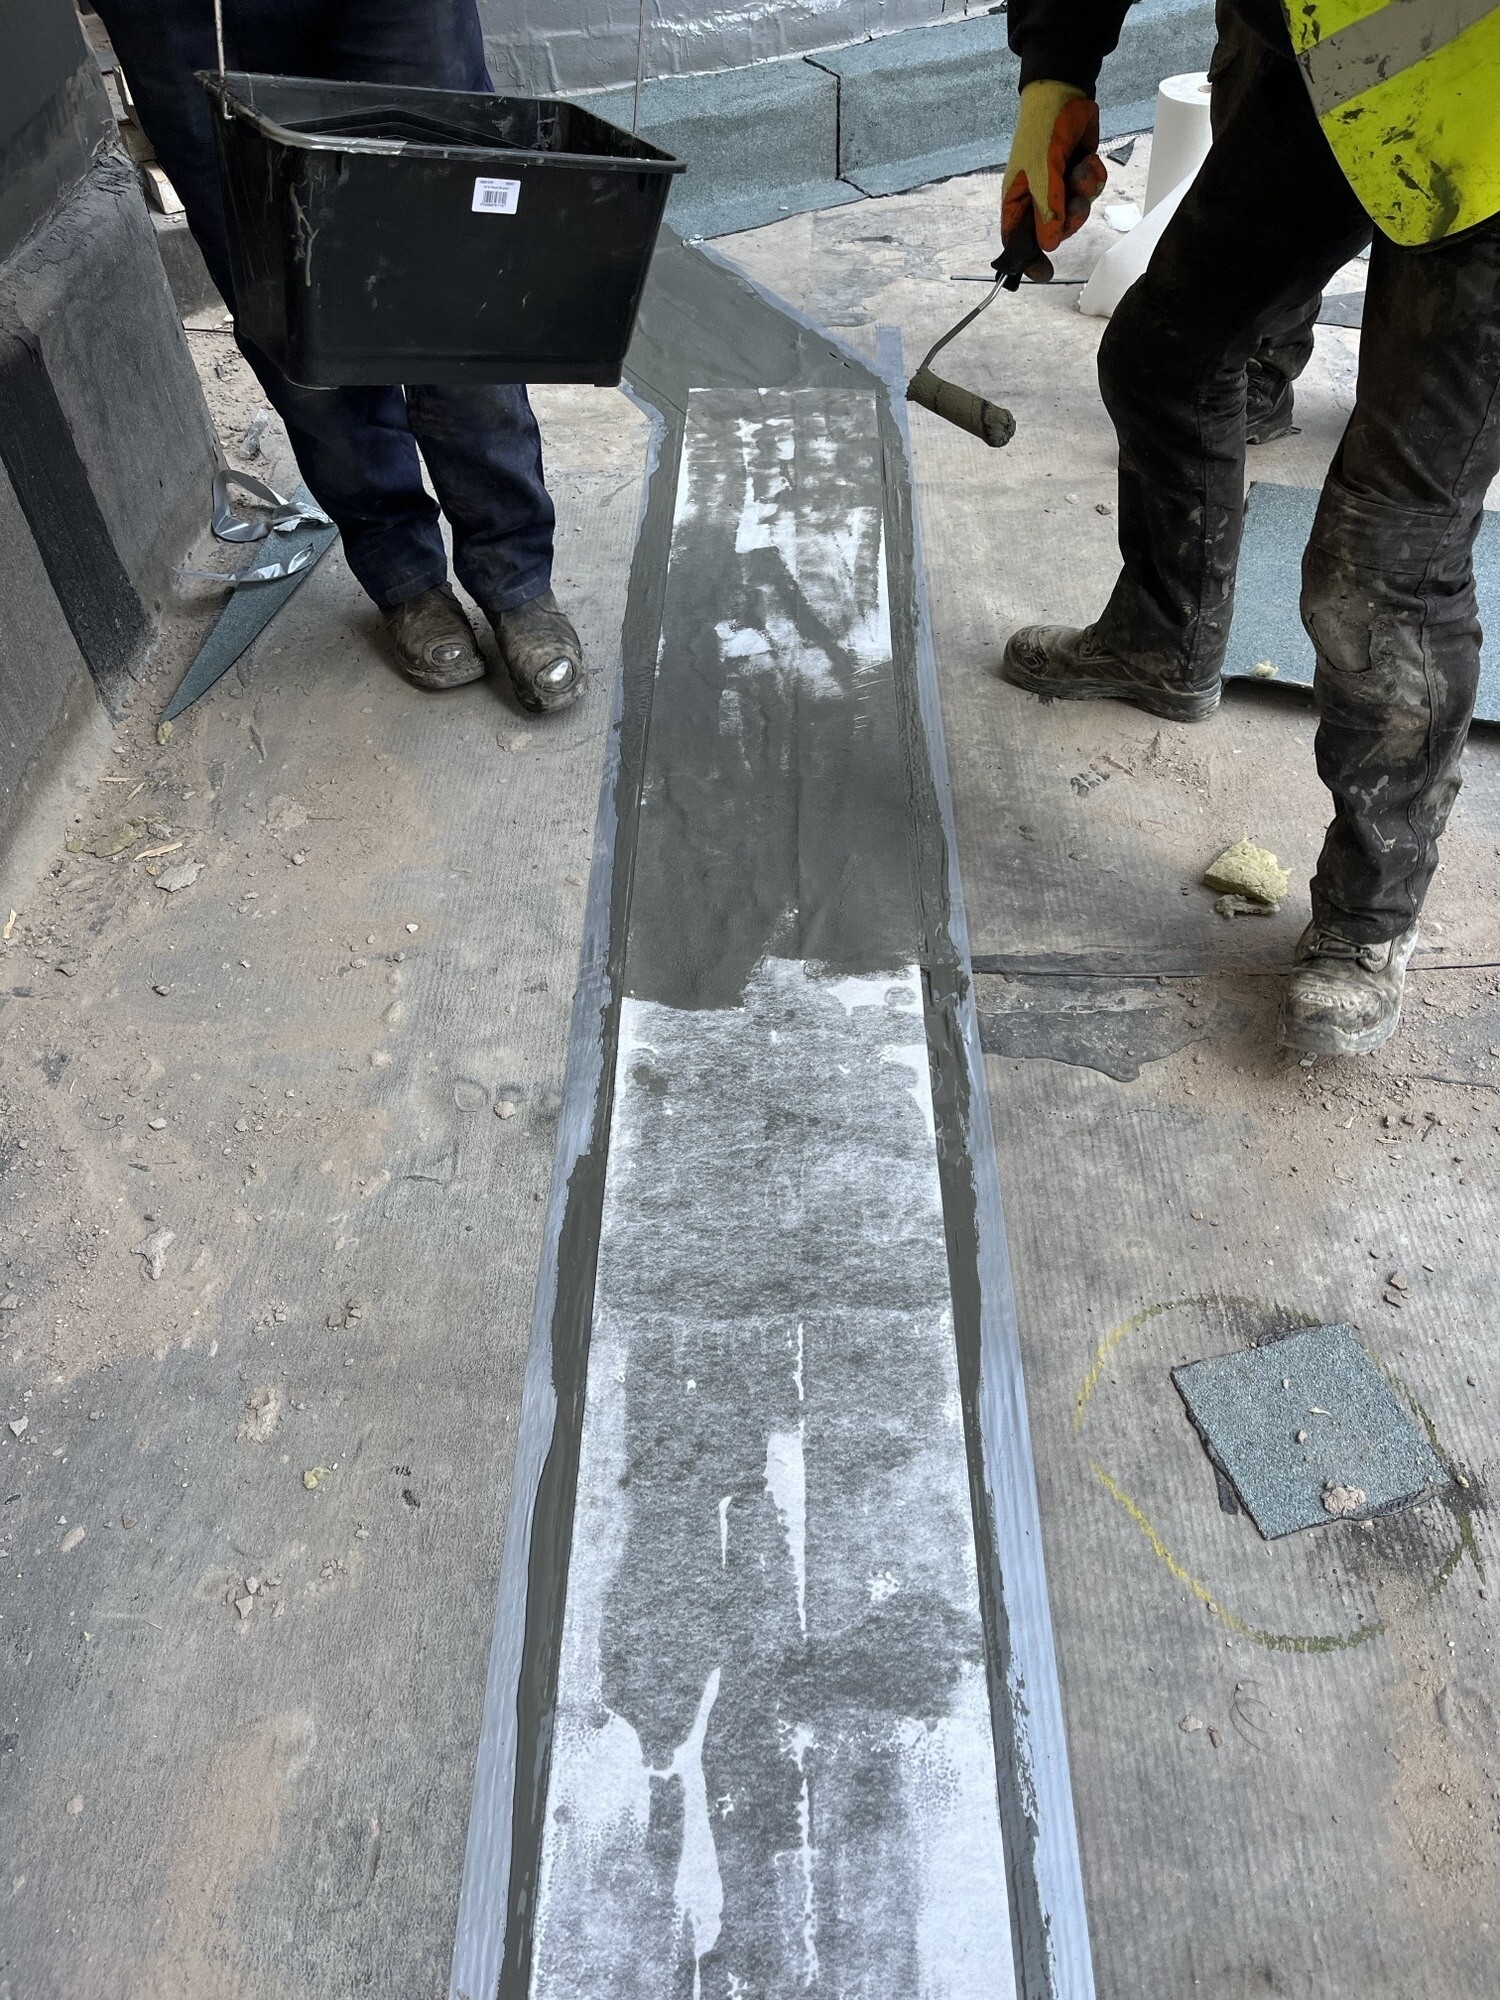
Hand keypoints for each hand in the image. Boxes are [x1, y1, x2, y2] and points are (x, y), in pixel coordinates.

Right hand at [1002, 80, 1107, 281]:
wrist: (1064, 93)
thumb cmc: (1042, 130)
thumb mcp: (1042, 173)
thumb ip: (1046, 210)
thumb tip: (1048, 245)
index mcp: (1018, 199)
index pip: (1018, 240)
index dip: (1029, 258)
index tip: (1044, 272)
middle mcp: (1038, 197)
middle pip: (1054, 231)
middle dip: (1068, 219)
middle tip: (1072, 204)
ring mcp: (1059, 186)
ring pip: (1077, 213)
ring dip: (1083, 194)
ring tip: (1079, 170)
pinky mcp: (1078, 174)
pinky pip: (1091, 192)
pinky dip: (1093, 177)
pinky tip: (1087, 159)